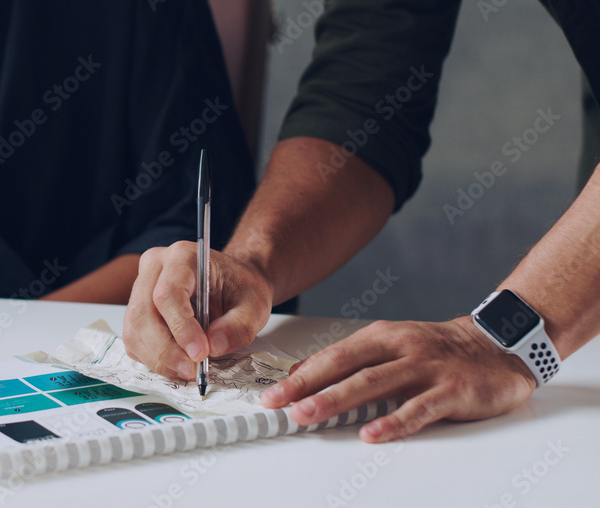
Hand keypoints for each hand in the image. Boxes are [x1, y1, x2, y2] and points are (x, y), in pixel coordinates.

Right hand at [123, 241, 273, 379]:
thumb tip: (214, 347)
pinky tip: (177, 365)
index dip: (181, 327)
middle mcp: (154, 268)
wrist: (232, 283)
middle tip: (192, 370)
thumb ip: (239, 326)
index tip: (200, 353)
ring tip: (188, 371)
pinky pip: (134, 341)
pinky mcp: (137, 311)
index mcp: (182, 256)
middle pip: (143, 314)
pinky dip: (153, 359)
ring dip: (158, 358)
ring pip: (134, 331)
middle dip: (166, 350)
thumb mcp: (255, 305)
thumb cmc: (240, 288)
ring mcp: (140, 288)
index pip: (168, 294)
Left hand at [260, 317, 536, 441]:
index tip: (272, 395)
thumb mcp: (390, 345)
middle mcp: (400, 347)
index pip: (332, 356)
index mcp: (381, 336)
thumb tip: (301, 374)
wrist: (499, 345)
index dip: (300, 376)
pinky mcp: (452, 389)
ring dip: (337, 400)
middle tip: (280, 405)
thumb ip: (349, 360)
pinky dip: (393, 421)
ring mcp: (426, 367)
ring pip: (374, 384)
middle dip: (308, 387)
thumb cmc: (438, 350)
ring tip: (308, 416)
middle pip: (346, 367)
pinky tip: (371, 434)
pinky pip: (418, 408)